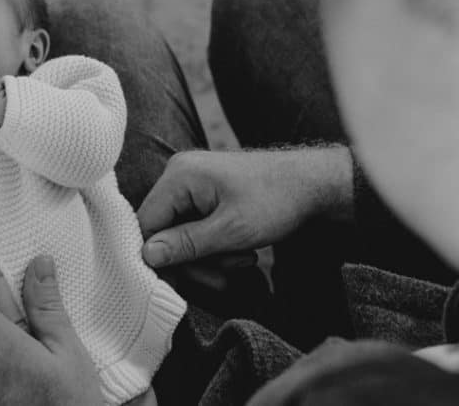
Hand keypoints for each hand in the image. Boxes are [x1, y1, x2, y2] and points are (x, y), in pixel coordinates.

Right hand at [136, 148, 353, 268]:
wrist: (313, 184)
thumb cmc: (275, 201)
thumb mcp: (230, 231)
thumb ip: (185, 245)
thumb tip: (145, 256)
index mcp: (179, 176)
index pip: (146, 223)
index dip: (157, 258)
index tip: (177, 284)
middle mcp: (180, 174)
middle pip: (164, 233)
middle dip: (193, 261)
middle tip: (222, 279)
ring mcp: (192, 183)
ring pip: (182, 236)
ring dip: (209, 258)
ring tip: (243, 261)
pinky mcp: (205, 194)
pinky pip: (196, 228)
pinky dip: (215, 247)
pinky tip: (241, 253)